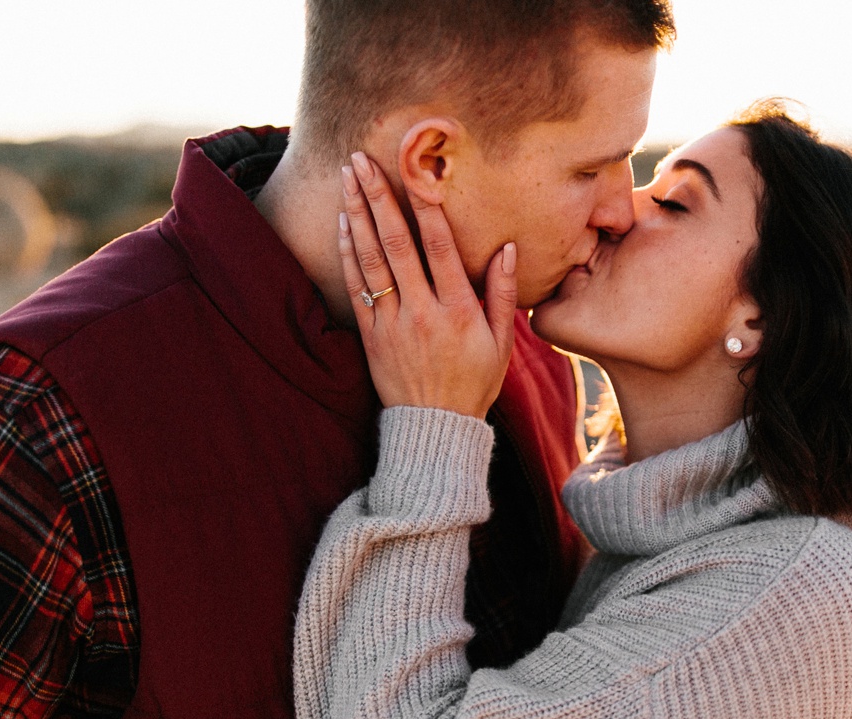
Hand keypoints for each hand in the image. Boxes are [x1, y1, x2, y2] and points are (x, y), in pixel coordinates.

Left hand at [339, 151, 517, 418]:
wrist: (435, 426)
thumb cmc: (474, 382)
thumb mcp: (501, 342)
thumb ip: (502, 293)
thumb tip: (506, 249)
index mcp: (458, 310)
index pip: (439, 247)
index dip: (425, 207)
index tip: (415, 172)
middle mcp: (422, 311)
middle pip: (396, 243)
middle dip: (377, 196)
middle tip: (361, 159)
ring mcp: (392, 322)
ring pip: (370, 259)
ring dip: (357, 214)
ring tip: (346, 178)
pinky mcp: (371, 334)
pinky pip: (356, 286)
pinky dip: (348, 252)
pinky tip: (344, 222)